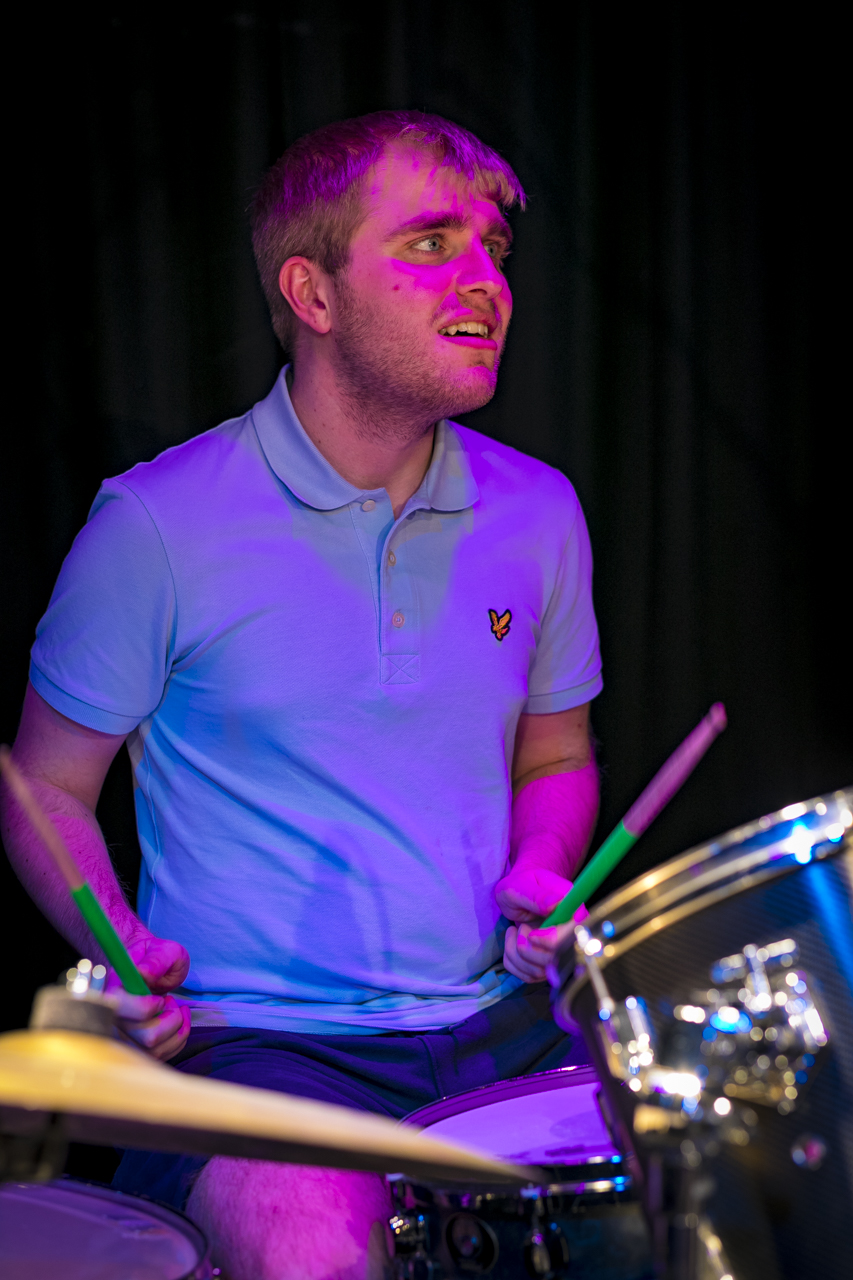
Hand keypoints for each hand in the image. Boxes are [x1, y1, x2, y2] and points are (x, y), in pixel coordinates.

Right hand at [105, 934, 190, 1060]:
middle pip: (146, 1038)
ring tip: (177, 1011)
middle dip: (172, 1020)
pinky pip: (160, 1055)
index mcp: (112, 991)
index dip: (150, 1008)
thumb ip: (156, 959)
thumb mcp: (162, 950)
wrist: (149, 966)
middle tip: (172, 1002)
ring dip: (177, 1031)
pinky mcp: (135, 1045)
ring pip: (155, 1050)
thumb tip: (145, 973)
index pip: (124, 1012)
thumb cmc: (155, 957)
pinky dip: (178, 1040)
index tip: (161, 997)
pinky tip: (180, 1023)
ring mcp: (123, 1035)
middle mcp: (113, 1017)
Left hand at [496, 860, 587, 982]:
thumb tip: (554, 904)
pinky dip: (513, 963)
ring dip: (517, 955)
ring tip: (514, 932)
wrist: (518, 893)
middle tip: (519, 928)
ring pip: (540, 971)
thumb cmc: (521, 885)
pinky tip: (511, 943)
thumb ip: (537, 895)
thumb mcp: (522, 885)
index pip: (573, 937)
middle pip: (557, 960)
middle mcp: (572, 933)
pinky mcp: (548, 963)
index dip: (551, 941)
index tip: (530, 933)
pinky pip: (530, 976)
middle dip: (527, 949)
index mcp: (573, 910)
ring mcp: (561, 950)